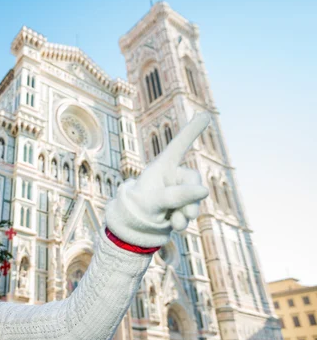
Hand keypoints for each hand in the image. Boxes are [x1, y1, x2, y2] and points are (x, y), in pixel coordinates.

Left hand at [105, 112, 210, 247]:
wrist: (135, 226)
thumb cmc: (140, 206)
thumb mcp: (154, 200)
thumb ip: (177, 195)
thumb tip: (205, 191)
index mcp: (162, 166)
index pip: (178, 145)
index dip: (191, 130)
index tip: (204, 114)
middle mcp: (173, 175)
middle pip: (194, 180)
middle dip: (192, 197)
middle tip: (188, 213)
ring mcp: (179, 190)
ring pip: (195, 198)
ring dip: (189, 212)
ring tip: (178, 223)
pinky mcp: (182, 205)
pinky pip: (191, 211)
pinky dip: (185, 220)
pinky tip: (175, 225)